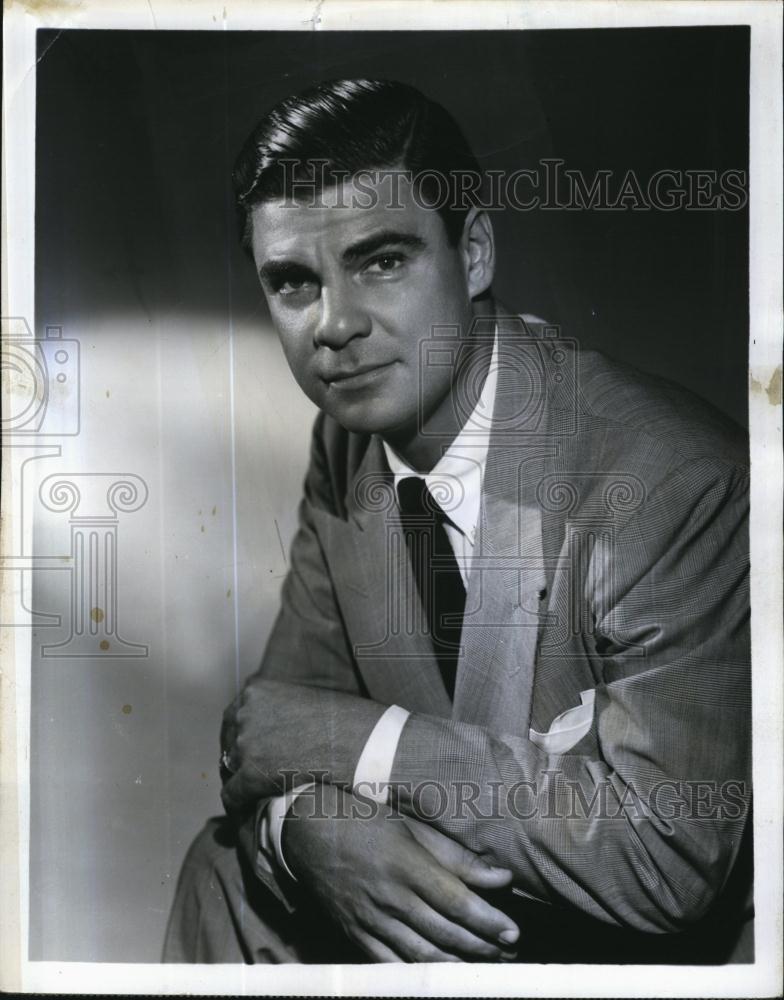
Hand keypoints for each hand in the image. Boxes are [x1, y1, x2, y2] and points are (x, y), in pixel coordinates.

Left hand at [221, 678, 385, 814]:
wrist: (359, 742)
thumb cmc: (342, 721)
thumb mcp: (304, 701)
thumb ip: (278, 710)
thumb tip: (270, 733)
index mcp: (256, 691)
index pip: (232, 718)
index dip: (239, 738)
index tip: (248, 754)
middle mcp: (245, 713)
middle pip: (227, 743)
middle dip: (237, 759)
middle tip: (251, 776)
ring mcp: (245, 743)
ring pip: (228, 769)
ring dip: (240, 781)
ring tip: (255, 795)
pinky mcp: (250, 774)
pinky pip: (232, 795)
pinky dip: (239, 805)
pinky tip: (250, 811)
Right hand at [283, 783, 519, 961]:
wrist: (308, 830)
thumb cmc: (365, 820)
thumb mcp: (412, 828)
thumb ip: (457, 857)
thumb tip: (501, 878)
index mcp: (405, 863)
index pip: (455, 901)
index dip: (487, 921)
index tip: (512, 931)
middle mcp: (389, 895)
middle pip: (443, 932)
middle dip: (481, 947)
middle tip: (507, 953)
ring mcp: (369, 918)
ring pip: (420, 954)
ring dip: (456, 965)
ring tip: (482, 967)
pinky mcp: (354, 933)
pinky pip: (389, 963)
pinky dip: (416, 974)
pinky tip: (438, 976)